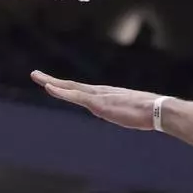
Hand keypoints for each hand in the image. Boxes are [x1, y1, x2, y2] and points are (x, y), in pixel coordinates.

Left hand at [31, 70, 158, 129]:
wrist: (157, 109)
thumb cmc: (150, 113)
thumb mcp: (133, 114)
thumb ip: (126, 113)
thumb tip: (132, 118)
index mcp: (107, 96)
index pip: (82, 90)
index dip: (66, 87)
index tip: (53, 84)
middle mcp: (100, 92)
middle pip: (72, 85)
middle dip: (52, 80)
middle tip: (35, 74)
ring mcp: (99, 96)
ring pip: (70, 87)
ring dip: (52, 82)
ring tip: (37, 77)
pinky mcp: (99, 102)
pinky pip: (75, 95)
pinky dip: (61, 91)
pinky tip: (49, 87)